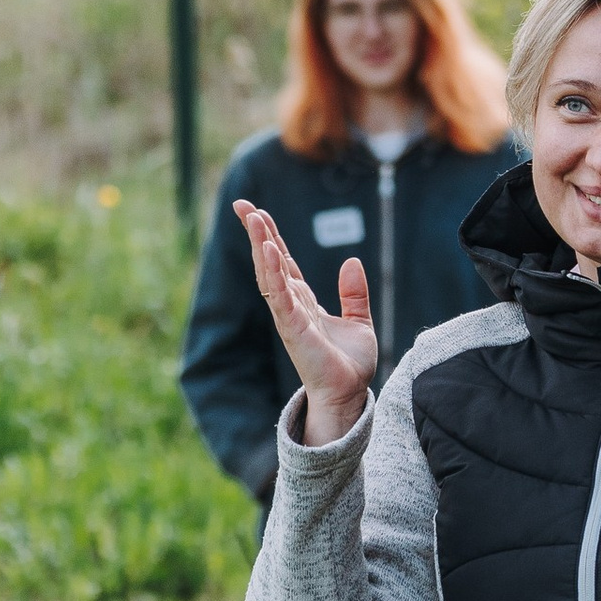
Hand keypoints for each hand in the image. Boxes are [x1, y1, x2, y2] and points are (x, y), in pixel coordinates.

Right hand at [236, 200, 378, 445]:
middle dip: (256, 232)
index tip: (257, 211)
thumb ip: (354, 293)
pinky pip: (281, 297)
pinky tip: (269, 251)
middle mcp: (291, 306)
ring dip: (261, 246)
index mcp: (303, 301)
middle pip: (270, 261)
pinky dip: (274, 273)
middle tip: (241, 204)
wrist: (349, 395)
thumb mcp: (359, 321)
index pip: (283, 261)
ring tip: (252, 218)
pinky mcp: (294, 330)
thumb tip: (351, 260)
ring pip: (270, 275)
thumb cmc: (348, 366)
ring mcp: (289, 317)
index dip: (271, 235)